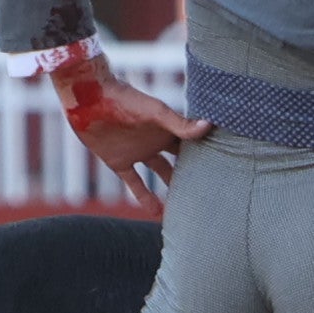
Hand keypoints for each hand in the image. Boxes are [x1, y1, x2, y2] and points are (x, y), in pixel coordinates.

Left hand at [51, 59, 209, 214]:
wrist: (90, 99)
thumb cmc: (124, 99)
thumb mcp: (154, 113)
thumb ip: (179, 124)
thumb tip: (209, 126)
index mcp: (167, 129)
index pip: (191, 145)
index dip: (205, 156)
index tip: (223, 170)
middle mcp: (155, 141)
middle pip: (178, 161)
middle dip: (191, 174)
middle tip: (208, 193)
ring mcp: (138, 152)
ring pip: (159, 173)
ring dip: (171, 189)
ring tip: (185, 208)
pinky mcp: (119, 162)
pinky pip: (134, 183)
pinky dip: (144, 197)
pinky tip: (156, 214)